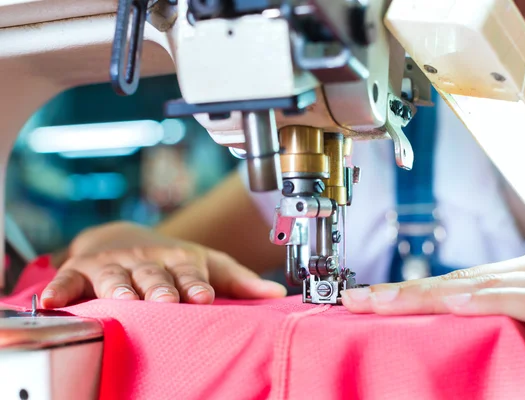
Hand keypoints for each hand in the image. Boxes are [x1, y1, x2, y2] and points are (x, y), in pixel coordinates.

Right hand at [42, 222, 285, 307]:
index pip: (191, 274)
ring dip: (117, 285)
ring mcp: (116, 264)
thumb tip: (278, 295)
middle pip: (155, 274)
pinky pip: (71, 279)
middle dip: (160, 287)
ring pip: (116, 274)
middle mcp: (149, 260)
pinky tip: (54, 299)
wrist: (126, 236)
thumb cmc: (173, 260)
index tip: (203, 296)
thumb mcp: (208, 265)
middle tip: (166, 301)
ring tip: (121, 297)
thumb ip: (239, 281)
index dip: (196, 284)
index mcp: (181, 261)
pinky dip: (61, 287)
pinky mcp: (84, 270)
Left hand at [341, 245, 524, 397]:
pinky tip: (452, 304)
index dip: (412, 293)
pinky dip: (487, 302)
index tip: (368, 301)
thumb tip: (438, 340)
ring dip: (430, 296)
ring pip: (482, 285)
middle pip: (462, 281)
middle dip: (408, 293)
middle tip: (359, 301)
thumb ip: (490, 332)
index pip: (458, 285)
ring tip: (384, 303)